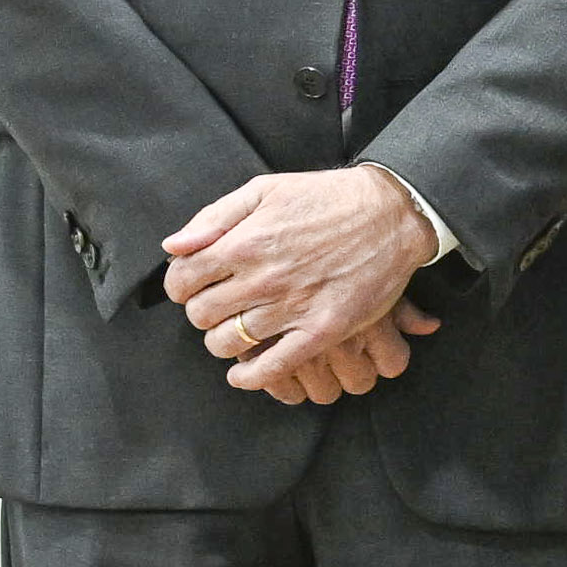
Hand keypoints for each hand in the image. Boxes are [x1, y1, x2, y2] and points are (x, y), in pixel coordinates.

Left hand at [161, 166, 441, 397]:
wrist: (393, 213)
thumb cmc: (328, 198)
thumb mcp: (265, 189)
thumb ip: (214, 217)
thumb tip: (173, 246)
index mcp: (244, 242)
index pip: (182, 280)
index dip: (180, 286)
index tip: (193, 286)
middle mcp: (263, 278)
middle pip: (201, 315)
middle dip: (202, 311)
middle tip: (219, 306)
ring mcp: (293, 307)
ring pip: (227, 343)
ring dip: (222, 342)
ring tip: (236, 330)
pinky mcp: (322, 330)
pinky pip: (273, 367)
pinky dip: (250, 377)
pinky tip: (243, 373)